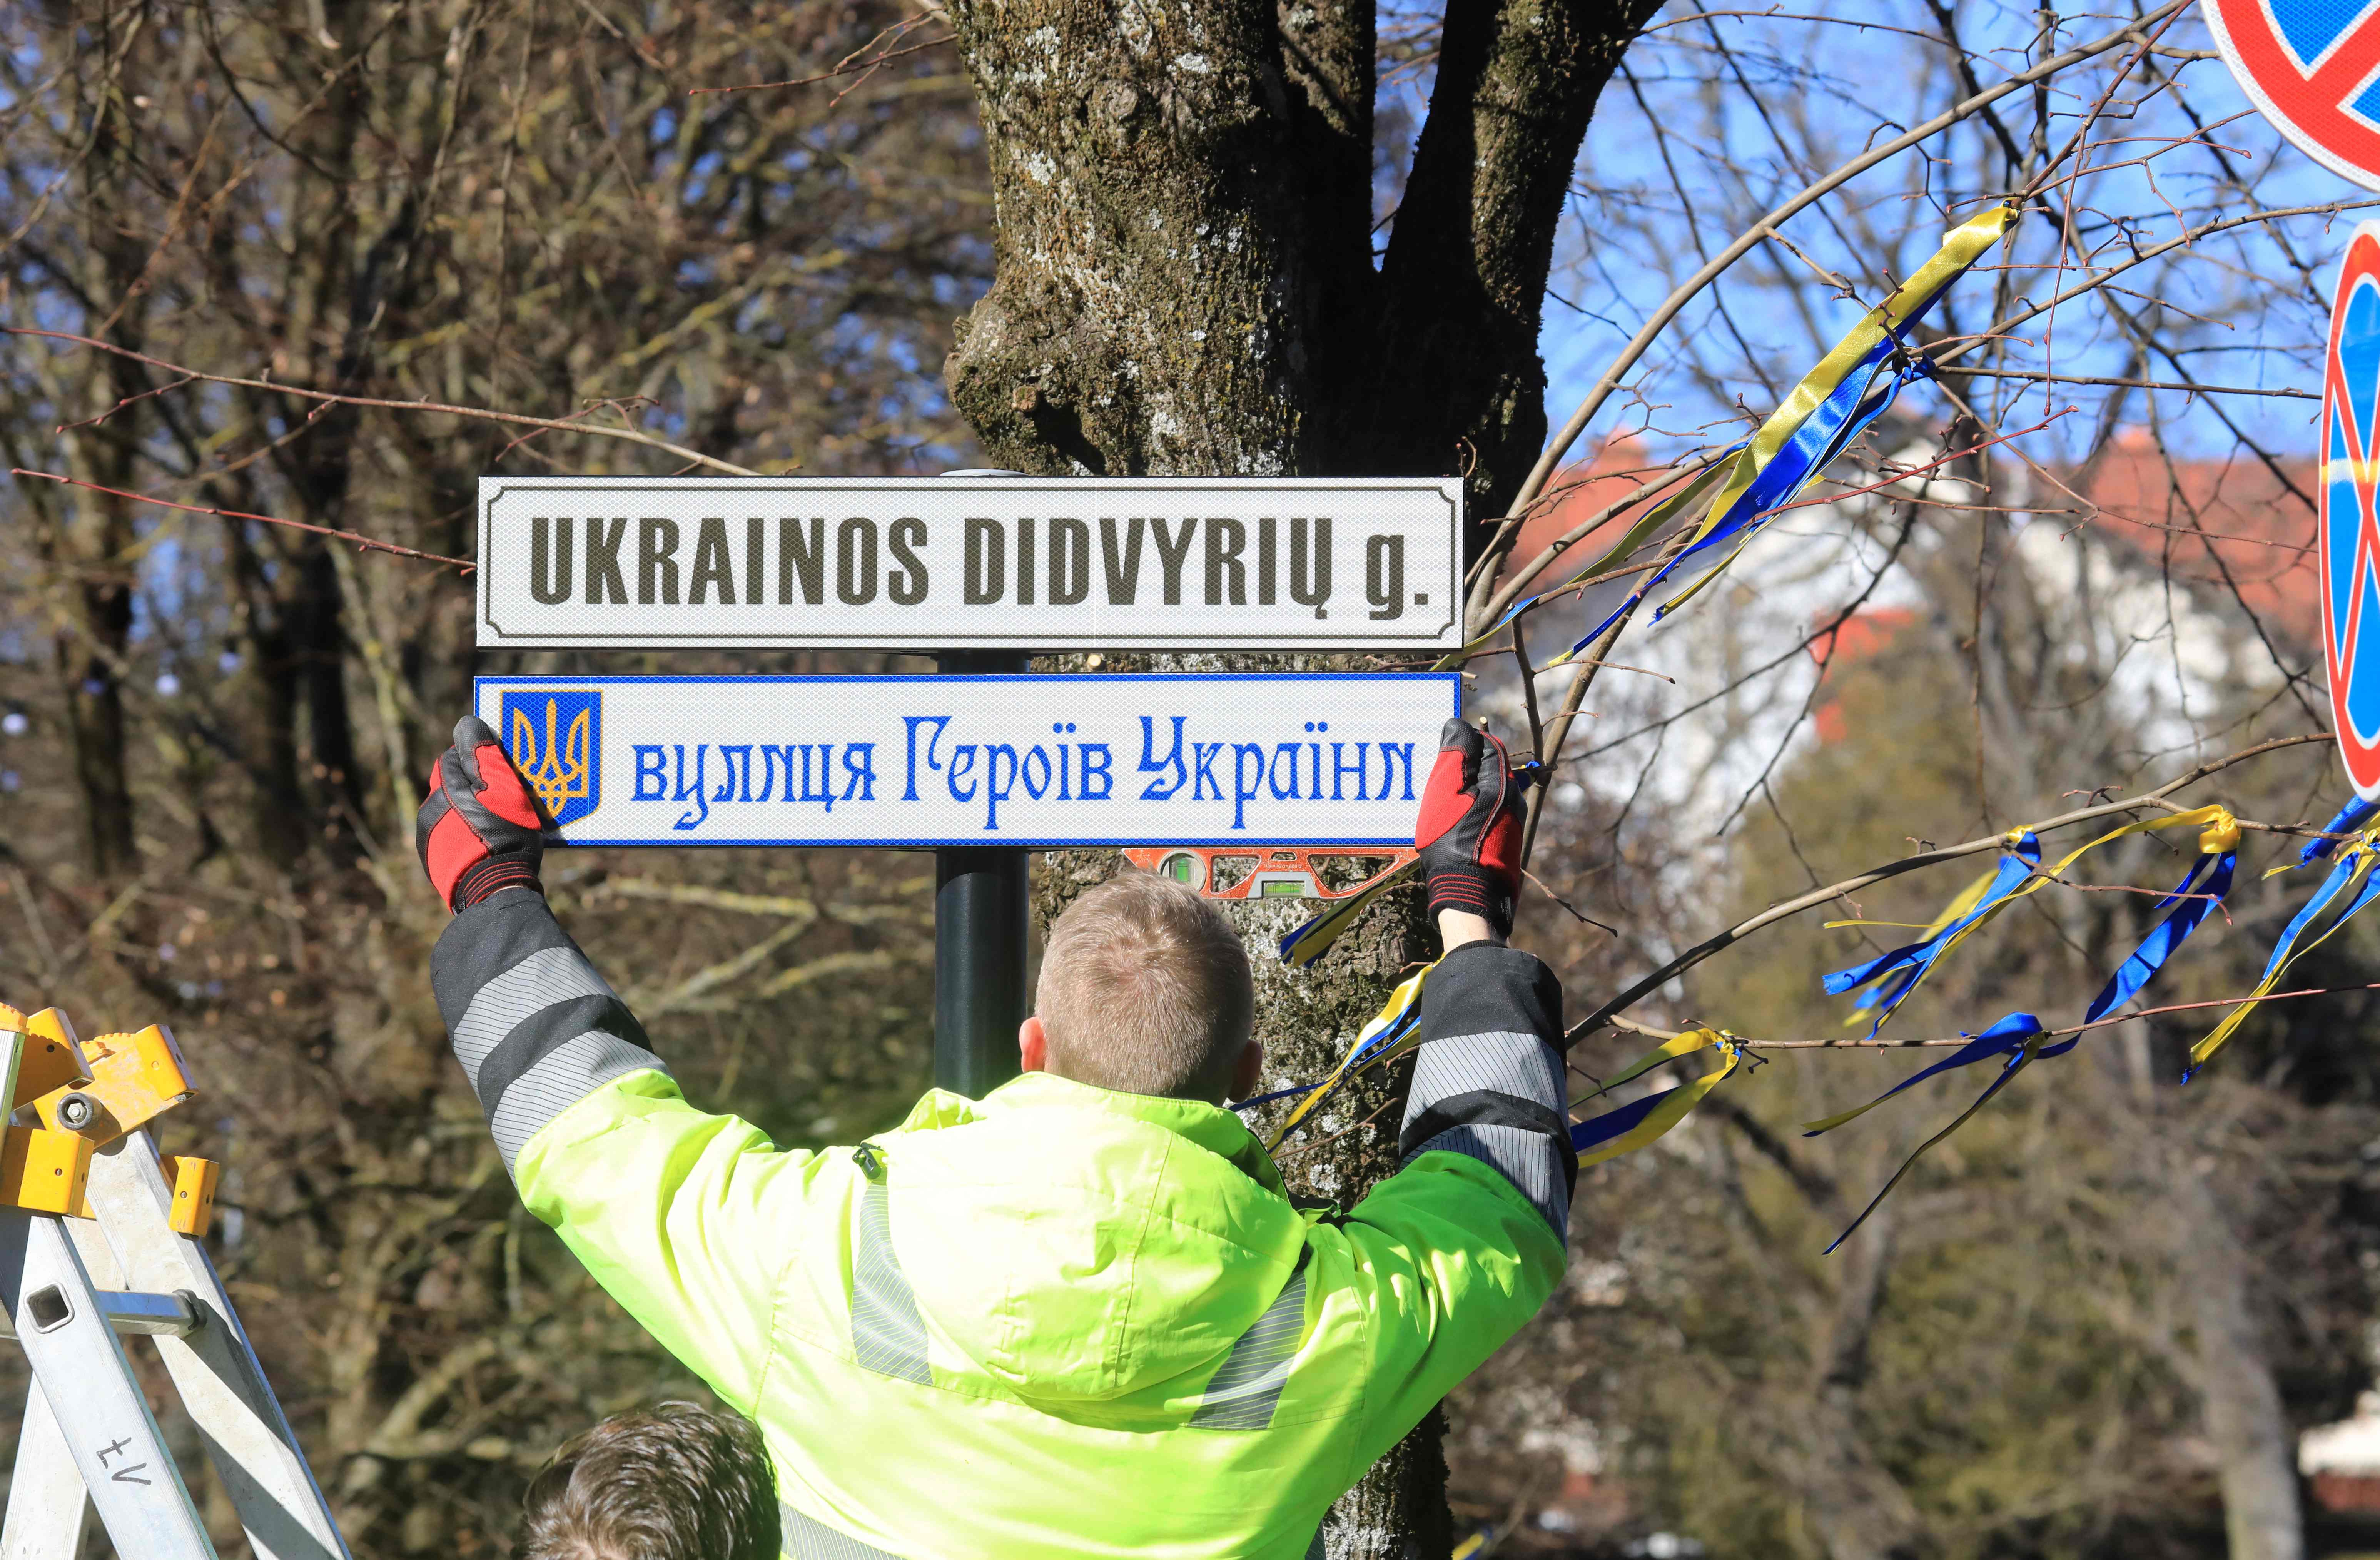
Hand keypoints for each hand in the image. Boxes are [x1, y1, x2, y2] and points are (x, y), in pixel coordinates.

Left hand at [417, 716, 553, 911]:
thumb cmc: (504, 836)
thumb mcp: (505, 789)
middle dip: (470, 787)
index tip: (498, 771)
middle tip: (500, 800)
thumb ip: (484, 754)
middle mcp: (429, 809)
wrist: (493, 891)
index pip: (453, 756)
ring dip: (465, 813)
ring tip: (494, 827)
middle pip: (449, 785)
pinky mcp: (432, 862)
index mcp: (445, 788)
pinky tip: (482, 846)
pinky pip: (446, 838)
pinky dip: (461, 836)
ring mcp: (427, 838)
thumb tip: (467, 722)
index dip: (476, 760)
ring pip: (447, 812)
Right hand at [1415, 718, 1524, 939]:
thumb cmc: (1452, 841)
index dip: (1465, 744)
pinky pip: (1492, 814)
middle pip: (1491, 768)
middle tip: (1439, 784)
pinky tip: (1457, 826)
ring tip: (1444, 806)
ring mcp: (1513, 822)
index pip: (1488, 744)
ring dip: (1470, 791)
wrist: (1470, 894)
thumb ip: (1454, 755)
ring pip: (1491, 792)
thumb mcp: (1444, 793)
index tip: (1444, 756)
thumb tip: (1458, 724)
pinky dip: (1475, 812)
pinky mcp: (1508, 842)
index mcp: (1501, 782)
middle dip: (1467, 769)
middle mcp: (1514, 799)